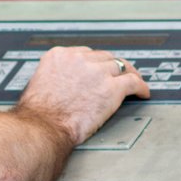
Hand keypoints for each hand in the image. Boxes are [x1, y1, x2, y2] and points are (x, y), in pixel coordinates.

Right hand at [16, 46, 150, 143]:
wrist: (43, 127)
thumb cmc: (37, 114)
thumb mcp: (38, 84)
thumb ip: (52, 77)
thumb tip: (59, 84)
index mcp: (60, 56)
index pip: (85, 53)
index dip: (95, 62)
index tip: (100, 69)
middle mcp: (79, 59)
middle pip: (104, 57)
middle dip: (112, 66)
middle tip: (119, 75)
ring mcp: (97, 72)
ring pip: (121, 66)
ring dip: (130, 73)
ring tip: (135, 81)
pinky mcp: (111, 88)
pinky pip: (133, 83)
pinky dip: (141, 87)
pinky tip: (143, 92)